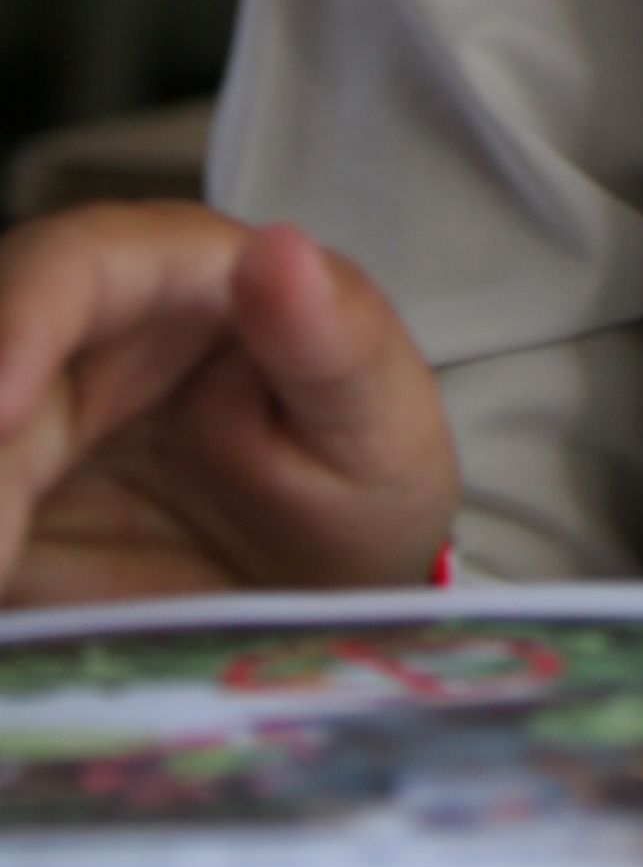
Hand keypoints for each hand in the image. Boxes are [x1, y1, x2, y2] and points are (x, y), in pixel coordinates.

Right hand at [0, 204, 456, 607]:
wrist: (325, 602)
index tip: (0, 409)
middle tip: (7, 560)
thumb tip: (278, 247)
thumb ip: (336, 338)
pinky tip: (14, 619)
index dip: (19, 322)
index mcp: (175, 277)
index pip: (70, 265)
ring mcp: (24, 427)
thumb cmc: (360, 481)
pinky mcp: (2, 506)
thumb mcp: (380, 426)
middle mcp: (77, 339)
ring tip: (17, 586)